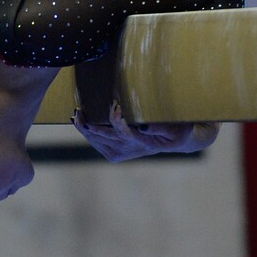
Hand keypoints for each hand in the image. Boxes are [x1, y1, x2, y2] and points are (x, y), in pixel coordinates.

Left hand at [70, 102, 220, 162]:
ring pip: (99, 142)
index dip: (116, 120)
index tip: (113, 104)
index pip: (125, 133)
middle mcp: (132, 149)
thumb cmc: (178, 128)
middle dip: (91, 125)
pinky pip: (100, 145)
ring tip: (77, 115)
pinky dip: (89, 134)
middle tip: (81, 111)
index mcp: (145, 142)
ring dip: (86, 129)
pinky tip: (81, 122)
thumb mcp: (177, 126)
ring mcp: (124, 152)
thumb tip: (142, 127)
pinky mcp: (119, 152)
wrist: (179, 138)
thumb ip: (161, 126)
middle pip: (106, 138)